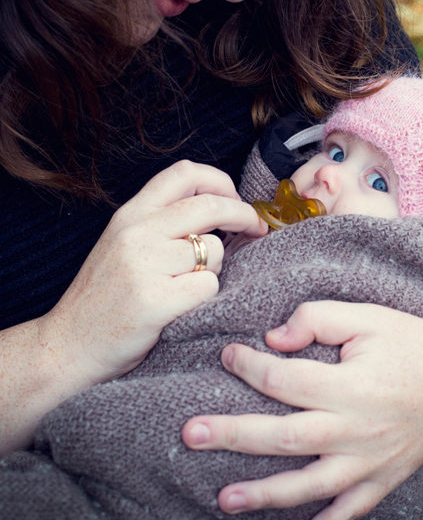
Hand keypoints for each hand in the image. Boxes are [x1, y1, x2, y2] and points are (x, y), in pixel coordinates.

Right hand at [39, 160, 266, 384]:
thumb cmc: (104, 298)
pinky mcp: (155, 301)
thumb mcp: (123, 244)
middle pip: (210, 205)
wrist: (69, 346)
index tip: (235, 200)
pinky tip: (183, 308)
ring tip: (190, 286)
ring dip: (216, 269)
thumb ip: (161, 223)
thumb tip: (220, 207)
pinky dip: (206, 299)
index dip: (220, 182)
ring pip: (216, 250)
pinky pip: (209, 286)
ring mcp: (144, 266)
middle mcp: (137, 233)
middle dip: (244, 216)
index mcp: (130, 214)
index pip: (185, 173)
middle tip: (256, 230)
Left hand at [182, 295, 422, 519]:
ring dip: (266, 495)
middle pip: (287, 438)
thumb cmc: (411, 340)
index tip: (227, 355)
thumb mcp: (368, 315)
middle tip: (190, 435)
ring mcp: (372, 462)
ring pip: (311, 486)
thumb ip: (317, 318)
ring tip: (224, 500)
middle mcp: (359, 429)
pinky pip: (348, 514)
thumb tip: (274, 339)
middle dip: (235, 437)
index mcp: (352, 385)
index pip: (285, 380)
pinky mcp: (383, 481)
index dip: (249, 366)